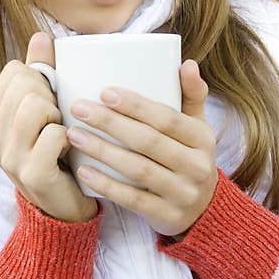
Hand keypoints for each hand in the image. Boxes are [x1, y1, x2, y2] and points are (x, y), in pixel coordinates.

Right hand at [0, 32, 97, 222]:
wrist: (64, 207)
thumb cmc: (56, 152)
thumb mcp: (45, 110)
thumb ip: (41, 73)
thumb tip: (41, 36)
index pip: (14, 71)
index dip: (39, 79)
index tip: (48, 101)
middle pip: (25, 85)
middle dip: (50, 95)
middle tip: (57, 120)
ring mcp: (10, 158)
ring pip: (35, 106)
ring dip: (58, 115)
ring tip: (61, 131)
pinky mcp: (33, 174)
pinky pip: (54, 134)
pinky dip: (68, 137)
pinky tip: (68, 149)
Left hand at [65, 59, 216, 235]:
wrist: (204, 212)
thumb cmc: (190, 158)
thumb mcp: (198, 128)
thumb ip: (192, 95)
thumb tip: (186, 62)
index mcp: (202, 139)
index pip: (167, 118)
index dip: (136, 105)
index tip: (105, 92)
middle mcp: (197, 166)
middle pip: (148, 141)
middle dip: (110, 123)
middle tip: (78, 108)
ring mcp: (182, 193)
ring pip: (138, 169)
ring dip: (102, 151)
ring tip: (74, 134)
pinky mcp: (167, 216)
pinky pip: (132, 200)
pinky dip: (106, 185)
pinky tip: (83, 171)